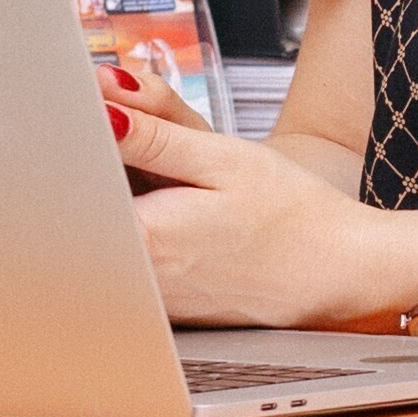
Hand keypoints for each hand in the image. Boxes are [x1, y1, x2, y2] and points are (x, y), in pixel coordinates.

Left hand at [104, 53, 416, 330]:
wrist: (338, 273)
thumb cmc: (292, 216)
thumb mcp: (220, 159)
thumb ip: (151, 137)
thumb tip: (98, 109)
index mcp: (142, 238)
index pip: (79, 180)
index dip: (85, 138)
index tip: (107, 114)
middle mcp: (136, 278)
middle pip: (91, 208)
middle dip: (108, 164)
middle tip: (148, 138)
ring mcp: (150, 298)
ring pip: (112, 235)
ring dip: (129, 197)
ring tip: (185, 188)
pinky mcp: (167, 307)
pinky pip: (135, 258)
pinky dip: (147, 228)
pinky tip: (187, 218)